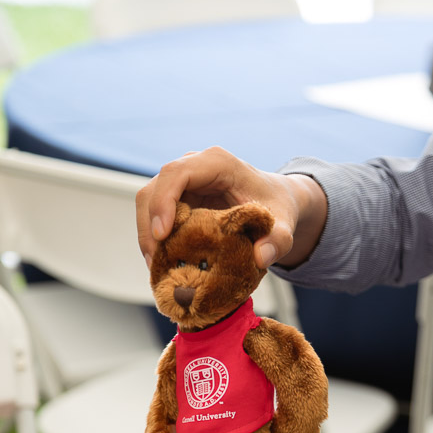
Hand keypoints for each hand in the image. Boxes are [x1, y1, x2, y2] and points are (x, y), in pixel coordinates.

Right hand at [136, 147, 326, 269]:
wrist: (276, 201)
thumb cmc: (278, 207)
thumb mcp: (285, 225)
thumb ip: (279, 240)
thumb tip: (260, 258)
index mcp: (217, 163)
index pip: (177, 173)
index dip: (163, 202)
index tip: (162, 235)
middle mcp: (194, 167)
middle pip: (154, 189)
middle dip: (148, 227)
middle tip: (155, 263)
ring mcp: (183, 182)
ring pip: (149, 203)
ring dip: (148, 237)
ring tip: (158, 269)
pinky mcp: (178, 198)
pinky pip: (156, 216)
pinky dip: (155, 241)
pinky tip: (164, 265)